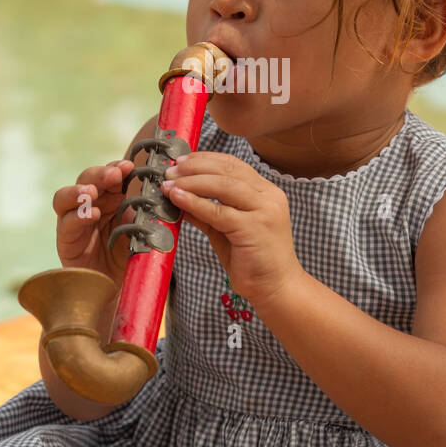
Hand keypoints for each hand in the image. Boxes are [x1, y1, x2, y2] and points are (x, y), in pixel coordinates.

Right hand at [52, 159, 137, 284]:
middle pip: (86, 179)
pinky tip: (91, 214)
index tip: (129, 166)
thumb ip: (144, 211)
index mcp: (110, 199)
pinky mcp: (66, 240)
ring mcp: (74, 221)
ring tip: (92, 192)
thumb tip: (158, 191)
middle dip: (100, 174)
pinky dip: (78, 216)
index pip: (109, 176)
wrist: (119, 288)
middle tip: (115, 174)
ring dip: (79, 191)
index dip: (117, 168)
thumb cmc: (129, 256)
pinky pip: (66, 223)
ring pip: (65, 197)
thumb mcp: (141, 229)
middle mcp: (90, 205)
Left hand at [160, 152, 303, 304]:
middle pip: (227, 170)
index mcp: (266, 191)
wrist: (276, 288)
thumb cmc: (252, 259)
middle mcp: (269, 196)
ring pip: (223, 186)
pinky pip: (219, 211)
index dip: (205, 159)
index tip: (180, 160)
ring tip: (169, 183)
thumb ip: (206, 211)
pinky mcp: (255, 228)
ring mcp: (265, 210)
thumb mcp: (225, 228)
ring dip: (191, 182)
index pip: (233, 164)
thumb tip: (178, 195)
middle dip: (194, 167)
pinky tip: (178, 199)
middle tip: (170, 170)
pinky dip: (195, 202)